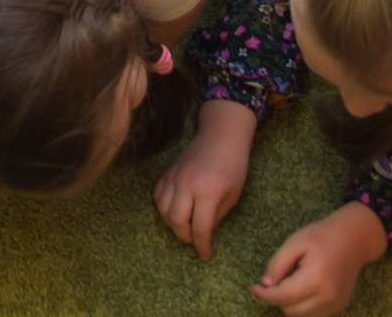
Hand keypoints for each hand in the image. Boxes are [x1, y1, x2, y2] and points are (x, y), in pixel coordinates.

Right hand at [155, 99, 256, 259]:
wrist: (221, 136)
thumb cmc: (233, 166)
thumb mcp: (232, 196)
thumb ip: (216, 217)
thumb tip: (203, 234)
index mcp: (209, 192)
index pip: (200, 228)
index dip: (202, 246)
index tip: (205, 255)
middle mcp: (188, 185)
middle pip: (177, 221)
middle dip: (185, 237)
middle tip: (194, 240)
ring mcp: (175, 177)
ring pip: (163, 210)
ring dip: (173, 224)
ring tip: (186, 226)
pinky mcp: (168, 172)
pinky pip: (158, 196)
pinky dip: (164, 208)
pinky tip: (175, 210)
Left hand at [254, 203, 386, 316]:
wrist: (353, 240)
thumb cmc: (322, 236)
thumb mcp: (294, 242)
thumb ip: (277, 264)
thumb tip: (266, 284)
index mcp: (315, 278)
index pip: (283, 297)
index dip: (265, 294)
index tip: (255, 288)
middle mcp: (327, 296)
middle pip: (290, 310)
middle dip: (277, 298)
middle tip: (274, 281)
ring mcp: (336, 304)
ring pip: (302, 316)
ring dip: (290, 304)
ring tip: (291, 283)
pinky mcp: (340, 307)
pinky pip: (314, 315)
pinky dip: (303, 307)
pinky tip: (303, 289)